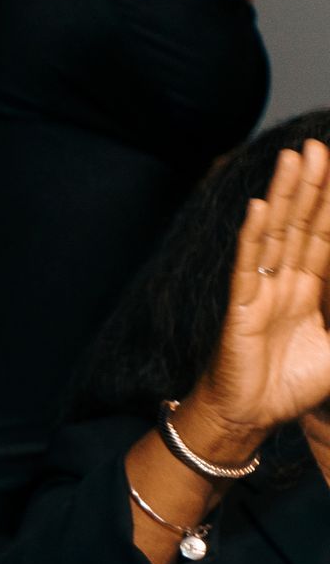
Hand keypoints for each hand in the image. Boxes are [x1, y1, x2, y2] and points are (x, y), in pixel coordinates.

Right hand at [185, 140, 329, 445]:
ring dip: (283, 197)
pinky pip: (247, 267)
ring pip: (275, 235)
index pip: (324, 236)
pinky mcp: (241, 310)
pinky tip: (258, 209)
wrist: (251, 417)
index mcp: (309, 290)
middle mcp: (285, 283)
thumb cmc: (292, 387)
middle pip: (300, 224)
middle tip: (316, 146)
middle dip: (310, 186)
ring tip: (292, 159)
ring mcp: (261, 292)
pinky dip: (252, 237)